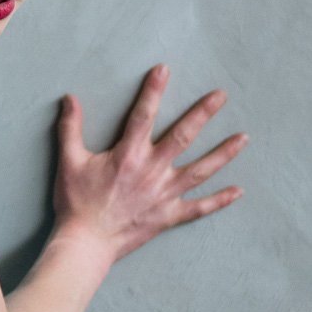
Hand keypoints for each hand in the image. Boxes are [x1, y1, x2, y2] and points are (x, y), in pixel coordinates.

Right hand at [53, 66, 247, 261]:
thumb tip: (70, 99)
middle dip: (203, 113)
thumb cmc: (76, 202)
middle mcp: (153, 170)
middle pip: (183, 136)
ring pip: (201, 170)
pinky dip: (220, 200)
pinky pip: (200, 208)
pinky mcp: (169, 216)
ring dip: (224, 153)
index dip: (153, 90)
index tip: (164, 70)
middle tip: (222, 96)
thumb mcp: (69, 162)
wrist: (86, 242)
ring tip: (243, 138)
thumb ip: (70, 128)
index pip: (143, 115)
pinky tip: (238, 191)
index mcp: (128, 155)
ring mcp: (165, 194)